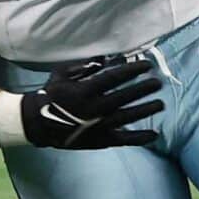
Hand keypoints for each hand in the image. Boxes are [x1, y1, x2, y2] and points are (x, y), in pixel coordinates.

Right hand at [22, 59, 162, 148]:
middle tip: (157, 83)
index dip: (133, 71)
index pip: (114, 78)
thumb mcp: (62, 74)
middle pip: (125, 96)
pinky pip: (123, 139)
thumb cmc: (51, 95)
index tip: (147, 66)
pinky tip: (154, 134)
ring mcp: (98, 126)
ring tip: (160, 104)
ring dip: (145, 110)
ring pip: (127, 117)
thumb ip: (84, 66)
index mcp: (85, 90)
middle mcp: (94, 108)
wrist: (38, 123)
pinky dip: (139, 138)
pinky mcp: (99, 140)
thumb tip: (105, 58)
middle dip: (143, 89)